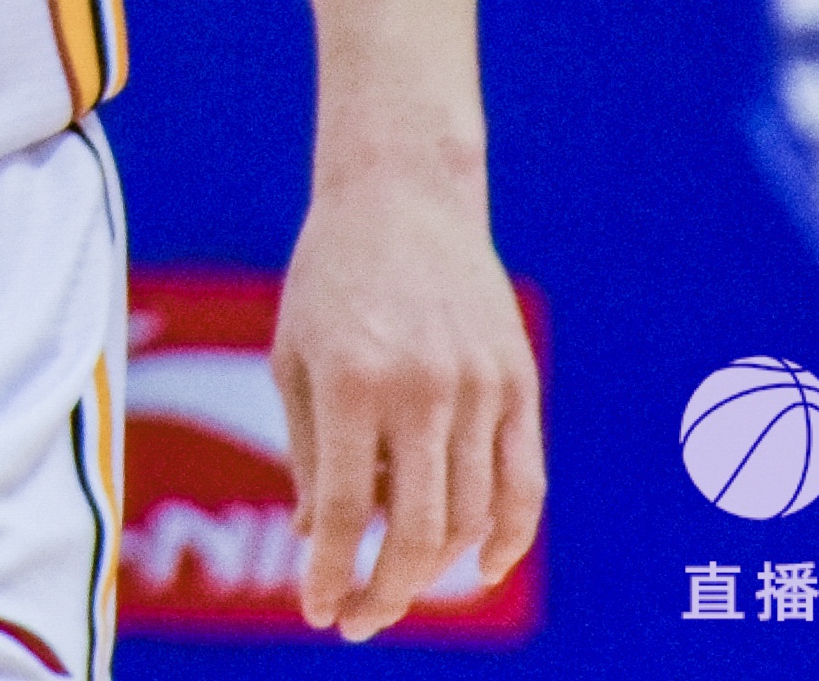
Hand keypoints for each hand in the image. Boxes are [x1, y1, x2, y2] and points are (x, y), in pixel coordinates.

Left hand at [270, 166, 542, 638]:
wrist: (403, 196)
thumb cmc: (331, 280)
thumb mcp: (294, 358)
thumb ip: (310, 453)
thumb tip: (318, 540)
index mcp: (353, 380)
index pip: (348, 509)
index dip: (333, 571)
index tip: (320, 612)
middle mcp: (423, 388)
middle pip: (418, 529)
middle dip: (385, 591)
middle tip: (359, 621)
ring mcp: (480, 386)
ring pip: (472, 515)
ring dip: (435, 571)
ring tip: (397, 589)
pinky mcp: (519, 383)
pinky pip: (524, 483)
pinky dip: (508, 539)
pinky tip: (478, 571)